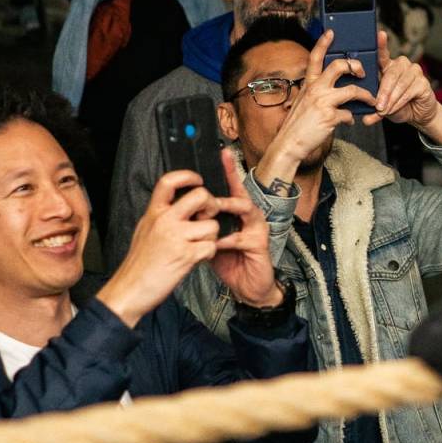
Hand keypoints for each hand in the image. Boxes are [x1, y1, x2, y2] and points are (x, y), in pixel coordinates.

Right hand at [98, 172, 223, 326]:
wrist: (130, 289)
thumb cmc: (139, 263)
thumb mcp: (145, 230)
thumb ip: (161, 215)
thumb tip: (179, 203)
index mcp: (154, 212)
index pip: (169, 181)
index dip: (188, 176)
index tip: (198, 180)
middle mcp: (165, 220)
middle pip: (201, 196)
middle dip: (212, 206)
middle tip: (207, 218)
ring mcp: (176, 237)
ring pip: (212, 225)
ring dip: (211, 237)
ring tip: (199, 245)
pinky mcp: (185, 255)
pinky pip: (211, 247)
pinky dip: (209, 254)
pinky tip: (198, 258)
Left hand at [208, 152, 282, 307]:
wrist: (246, 289)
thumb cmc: (229, 263)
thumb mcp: (210, 239)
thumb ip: (201, 223)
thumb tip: (182, 209)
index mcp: (236, 213)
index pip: (231, 187)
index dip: (227, 170)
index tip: (221, 153)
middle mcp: (249, 216)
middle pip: (240, 192)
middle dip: (229, 183)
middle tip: (209, 186)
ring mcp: (257, 229)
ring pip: (245, 208)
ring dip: (227, 207)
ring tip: (214, 209)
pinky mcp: (259, 245)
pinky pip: (241, 237)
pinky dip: (227, 239)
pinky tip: (217, 243)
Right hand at [254, 30, 373, 184]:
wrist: (288, 144)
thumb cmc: (296, 126)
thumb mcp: (302, 103)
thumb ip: (316, 94)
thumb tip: (332, 92)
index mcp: (308, 84)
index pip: (315, 57)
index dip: (323, 43)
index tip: (331, 32)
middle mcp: (315, 89)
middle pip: (339, 66)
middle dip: (355, 66)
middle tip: (362, 72)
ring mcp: (323, 102)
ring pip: (353, 90)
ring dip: (366, 95)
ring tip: (371, 100)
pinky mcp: (330, 117)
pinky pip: (349, 115)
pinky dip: (351, 119)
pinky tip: (348, 122)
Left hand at [365, 30, 441, 137]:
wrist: (417, 114)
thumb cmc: (397, 105)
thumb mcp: (382, 107)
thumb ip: (374, 110)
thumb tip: (366, 119)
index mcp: (388, 66)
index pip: (383, 53)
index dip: (382, 44)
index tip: (380, 34)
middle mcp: (402, 65)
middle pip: (391, 73)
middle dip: (383, 92)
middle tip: (378, 105)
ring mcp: (414, 72)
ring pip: (399, 84)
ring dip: (391, 99)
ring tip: (385, 110)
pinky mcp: (423, 82)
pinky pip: (409, 91)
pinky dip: (400, 101)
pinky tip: (395, 107)